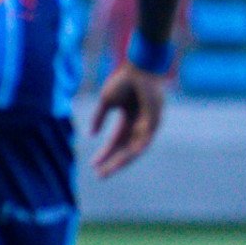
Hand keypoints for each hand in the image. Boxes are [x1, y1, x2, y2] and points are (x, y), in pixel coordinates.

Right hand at [90, 62, 164, 177]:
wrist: (139, 68)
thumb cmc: (124, 80)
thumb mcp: (107, 101)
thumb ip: (99, 118)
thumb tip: (90, 135)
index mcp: (129, 118)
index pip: (115, 141)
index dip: (105, 153)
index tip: (93, 165)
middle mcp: (139, 124)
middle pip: (124, 149)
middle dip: (112, 162)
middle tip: (100, 176)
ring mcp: (148, 124)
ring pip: (134, 149)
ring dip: (121, 161)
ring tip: (108, 171)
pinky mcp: (155, 122)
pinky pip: (144, 141)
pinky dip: (133, 151)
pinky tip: (122, 159)